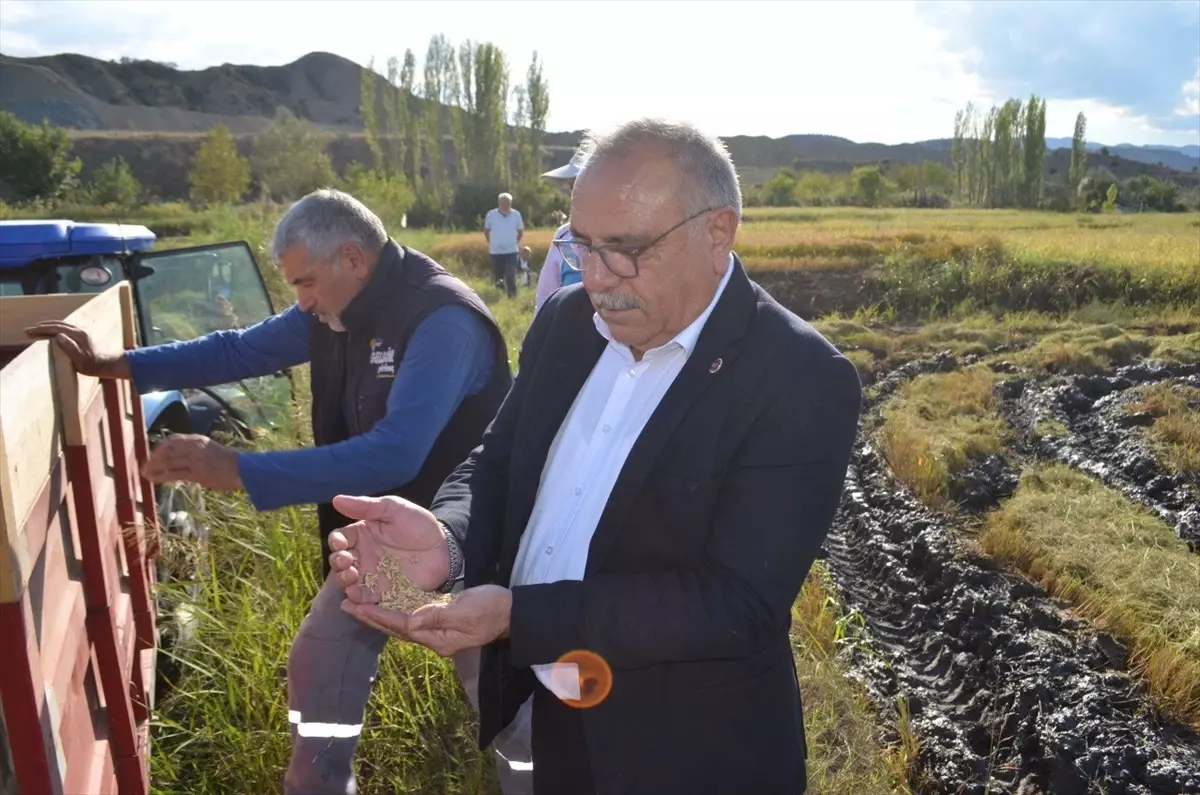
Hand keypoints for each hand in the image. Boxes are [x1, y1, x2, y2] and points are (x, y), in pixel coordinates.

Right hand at [24, 321, 129, 377]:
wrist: (104, 364)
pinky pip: (63, 328)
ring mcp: (80, 332)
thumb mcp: (80, 359)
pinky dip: (52, 329)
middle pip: (56, 324)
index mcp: (78, 334)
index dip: (41, 329)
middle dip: (41, 326)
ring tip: (34, 331)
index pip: (56, 328)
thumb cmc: (92, 365)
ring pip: (59, 325)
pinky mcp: (80, 335)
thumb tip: (58, 336)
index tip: (29, 331)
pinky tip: (47, 333)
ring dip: (46, 327)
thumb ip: (70, 348)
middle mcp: (79, 330)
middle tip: (27, 331)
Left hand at [145, 434, 242, 490]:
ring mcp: (195, 460)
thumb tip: (180, 456)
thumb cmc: (229, 462)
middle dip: (153, 458)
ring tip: (145, 475)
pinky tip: (155, 480)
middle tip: (144, 466)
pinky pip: (174, 474)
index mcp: (198, 439)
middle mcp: (194, 447)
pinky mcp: (197, 473)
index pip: (172, 440)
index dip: (159, 448)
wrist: (243, 469)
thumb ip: (195, 450)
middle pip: (167, 450)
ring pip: (168, 462)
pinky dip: (161, 476)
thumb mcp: (211, 449)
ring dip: (154, 468)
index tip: (151, 456)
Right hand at [327, 494, 450, 596]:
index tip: (340, 543)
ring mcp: (371, 576)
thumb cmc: (418, 524)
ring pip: (348, 582)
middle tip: (346, 560)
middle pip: (339, 562)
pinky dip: (357, 600)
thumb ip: (366, 506)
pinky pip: (365, 600)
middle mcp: (362, 556)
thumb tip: (336, 499)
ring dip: (343, 581)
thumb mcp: (393, 509)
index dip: (335, 541)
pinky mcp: (382, 593)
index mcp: (361, 535)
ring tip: (351, 576)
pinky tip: (356, 596)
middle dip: (338, 562)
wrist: (443, 548)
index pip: (340, 539)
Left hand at [342, 584, 511, 655]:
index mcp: (437, 637)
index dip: (379, 615)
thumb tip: (411, 620)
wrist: (511, 612)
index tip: (359, 606)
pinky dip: (393, 610)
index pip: (402, 626)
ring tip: (357, 604)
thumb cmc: (492, 610)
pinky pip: (410, 616)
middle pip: (395, 628)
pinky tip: (383, 602)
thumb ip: (439, 616)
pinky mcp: (439, 619)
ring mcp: (436, 630)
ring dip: (378, 614)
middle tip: (347, 606)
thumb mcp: (468, 611)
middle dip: (370, 617)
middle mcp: (432, 637)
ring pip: (399, 623)